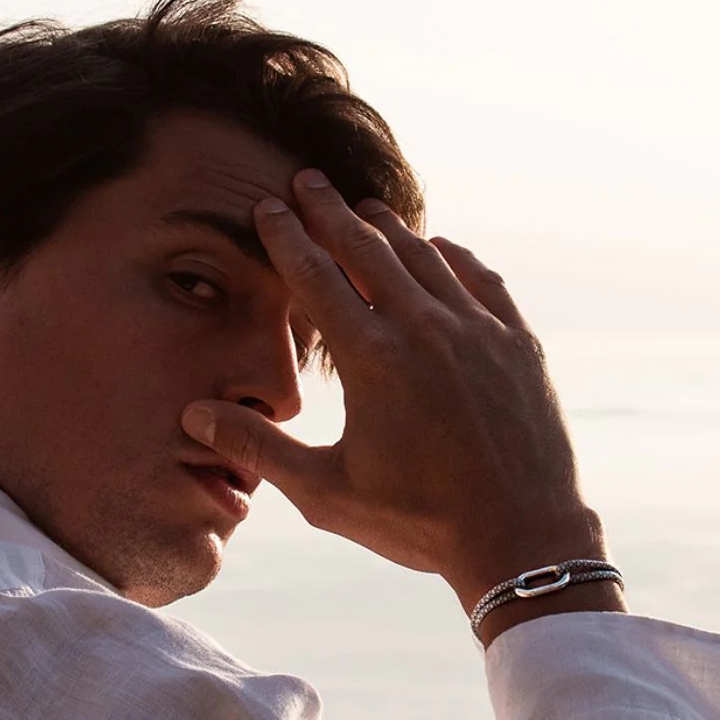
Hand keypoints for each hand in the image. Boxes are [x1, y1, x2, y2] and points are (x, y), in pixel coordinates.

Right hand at [181, 170, 617, 615]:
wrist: (522, 538)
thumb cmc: (418, 522)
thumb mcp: (326, 493)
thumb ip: (260, 448)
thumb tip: (196, 414)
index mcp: (372, 358)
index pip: (315, 278)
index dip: (287, 238)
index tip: (268, 206)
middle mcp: (425, 328)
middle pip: (367, 249)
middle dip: (330, 212)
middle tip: (307, 181)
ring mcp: (479, 330)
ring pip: (426, 257)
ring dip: (390, 228)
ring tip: (364, 209)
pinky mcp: (519, 344)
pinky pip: (482, 279)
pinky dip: (455, 256)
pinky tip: (442, 246)